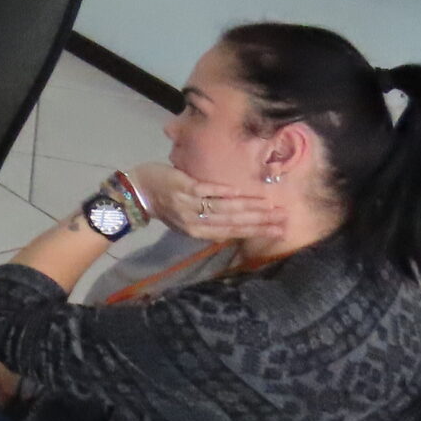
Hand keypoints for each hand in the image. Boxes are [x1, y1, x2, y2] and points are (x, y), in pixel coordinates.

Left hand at [122, 162, 289, 244]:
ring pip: (224, 208)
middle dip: (260, 221)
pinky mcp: (183, 187)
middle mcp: (196, 222)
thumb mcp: (188, 223)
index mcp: (198, 232)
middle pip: (233, 222)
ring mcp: (189, 204)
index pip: (233, 233)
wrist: (138, 192)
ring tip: (270, 205)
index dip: (257, 232)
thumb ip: (210, 225)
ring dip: (249, 207)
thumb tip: (238, 227)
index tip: (279, 230)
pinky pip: (208, 191)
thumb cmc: (166, 206)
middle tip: (283, 219)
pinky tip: (241, 192)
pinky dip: (225, 192)